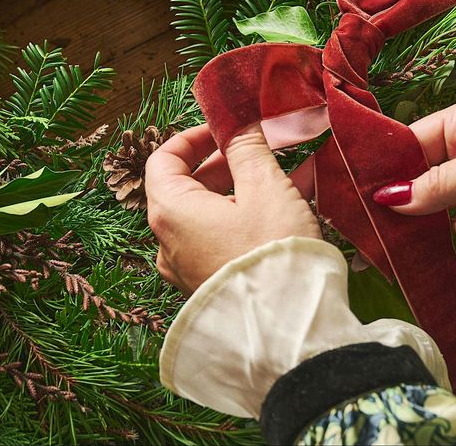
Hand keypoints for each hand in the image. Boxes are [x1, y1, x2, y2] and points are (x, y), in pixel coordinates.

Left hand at [145, 123, 319, 294]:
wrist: (288, 331)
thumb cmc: (270, 253)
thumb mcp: (265, 188)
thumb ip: (248, 149)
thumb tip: (239, 125)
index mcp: (171, 211)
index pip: (163, 159)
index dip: (194, 136)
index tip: (227, 128)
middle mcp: (169, 241)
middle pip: (189, 187)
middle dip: (228, 162)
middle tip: (264, 148)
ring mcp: (188, 267)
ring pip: (213, 214)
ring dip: (247, 189)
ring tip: (289, 173)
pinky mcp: (212, 285)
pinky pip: (225, 240)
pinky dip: (250, 218)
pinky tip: (292, 205)